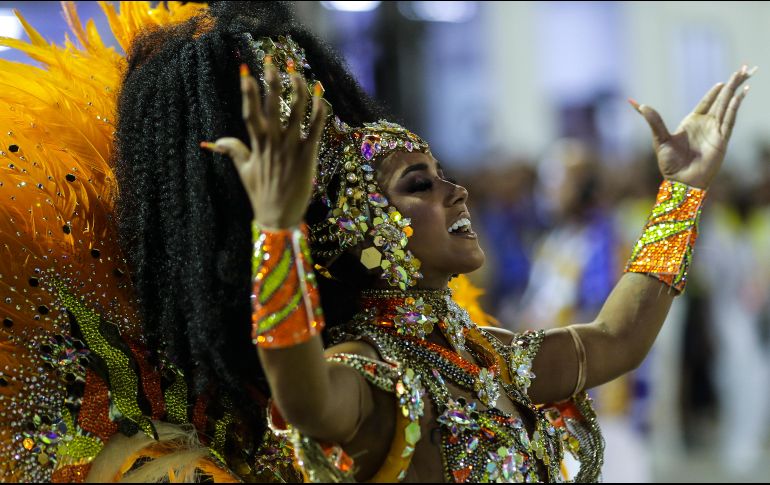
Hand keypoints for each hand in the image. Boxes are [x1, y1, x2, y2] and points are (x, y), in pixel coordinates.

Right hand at [202, 61, 327, 228]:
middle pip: (272, 104)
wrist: (278, 217)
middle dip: (272, 80)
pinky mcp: (308, 156)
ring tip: (298, 72)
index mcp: (256, 144)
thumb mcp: (244, 171)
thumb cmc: (261, 195)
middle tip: (271, 61)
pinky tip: (321, 96)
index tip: (245, 70)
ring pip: (296, 111)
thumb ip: (234, 151)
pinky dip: (319, 111)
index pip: (250, 111)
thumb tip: (216, 141)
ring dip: (298, 89)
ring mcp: (291, 147)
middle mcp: (273, 142)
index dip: (247, 90)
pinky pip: (316, 128)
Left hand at [631, 65, 754, 188]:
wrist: (681, 181)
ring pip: (728, 105)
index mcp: (691, 123)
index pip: (707, 103)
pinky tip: (740, 95)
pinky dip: (734, 107)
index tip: (723, 81)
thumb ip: (653, 121)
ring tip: (745, 76)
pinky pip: (729, 119)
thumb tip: (638, 104)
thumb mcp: (659, 139)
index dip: (715, 92)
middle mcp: (706, 125)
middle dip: (732, 84)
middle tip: (743, 69)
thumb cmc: (669, 164)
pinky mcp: (722, 140)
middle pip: (722, 100)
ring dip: (736, 91)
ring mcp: (715, 131)